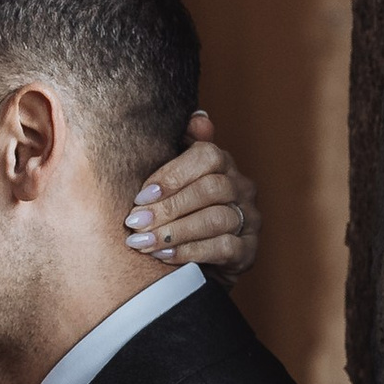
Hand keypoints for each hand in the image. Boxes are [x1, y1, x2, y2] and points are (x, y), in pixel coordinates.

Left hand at [124, 108, 258, 278]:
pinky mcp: (248, 251)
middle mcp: (241, 187)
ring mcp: (248, 220)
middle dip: (168, 207)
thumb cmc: (180, 215)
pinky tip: (164, 256)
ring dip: (175, 231)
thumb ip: (181, 151)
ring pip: (216, 219)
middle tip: (135, 223)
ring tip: (144, 243)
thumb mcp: (175, 181)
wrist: (198, 264)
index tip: (141, 196)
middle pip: (210, 188)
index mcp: (224, 164)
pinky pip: (223, 248)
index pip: (207, 155)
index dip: (173, 174)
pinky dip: (190, 252)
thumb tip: (197, 118)